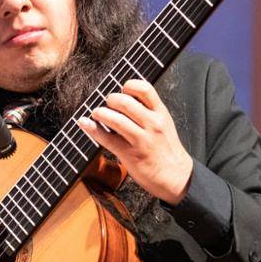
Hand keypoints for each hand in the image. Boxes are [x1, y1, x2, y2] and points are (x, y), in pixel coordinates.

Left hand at [76, 79, 193, 204]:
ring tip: (96, 113)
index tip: (123, 90)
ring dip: (100, 113)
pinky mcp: (130, 154)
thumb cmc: (166, 149)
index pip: (145, 89)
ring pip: (115, 119)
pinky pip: (107, 139)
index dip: (129, 85)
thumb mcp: (164, 124)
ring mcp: (141, 139)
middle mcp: (152, 124)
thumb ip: (148, 111)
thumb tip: (124, 98)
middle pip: (126, 102)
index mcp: (161, 113)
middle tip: (107, 103)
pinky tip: (85, 123)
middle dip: (111, 99)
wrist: (175, 176)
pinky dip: (92, 129)